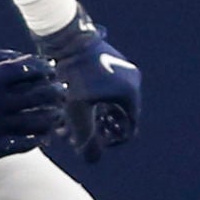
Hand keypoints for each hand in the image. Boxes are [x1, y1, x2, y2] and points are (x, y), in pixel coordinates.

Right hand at [0, 46, 63, 162]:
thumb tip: (21, 59)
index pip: (29, 72)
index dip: (43, 69)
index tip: (50, 68)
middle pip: (36, 98)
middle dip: (53, 92)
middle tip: (62, 90)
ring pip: (32, 124)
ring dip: (49, 118)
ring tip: (58, 114)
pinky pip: (15, 146)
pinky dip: (32, 142)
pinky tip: (42, 138)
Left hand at [34, 9, 141, 161]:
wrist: (66, 39)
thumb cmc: (72, 75)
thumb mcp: (76, 111)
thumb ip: (86, 137)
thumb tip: (92, 159)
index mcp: (130, 93)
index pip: (129, 128)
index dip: (110, 141)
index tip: (91, 142)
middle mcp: (133, 80)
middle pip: (120, 116)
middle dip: (100, 128)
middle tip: (78, 134)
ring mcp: (123, 69)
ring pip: (112, 101)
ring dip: (95, 114)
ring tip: (71, 120)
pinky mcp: (112, 61)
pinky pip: (108, 87)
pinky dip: (95, 98)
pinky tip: (74, 102)